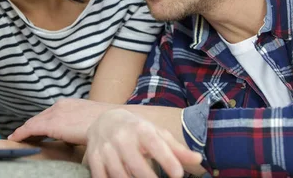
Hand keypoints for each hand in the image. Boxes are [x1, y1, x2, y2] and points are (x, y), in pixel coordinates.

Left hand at [8, 98, 116, 144]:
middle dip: (29, 126)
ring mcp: (55, 114)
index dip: (39, 122)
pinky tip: (15, 139)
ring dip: (24, 131)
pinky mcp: (52, 124)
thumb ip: (81, 124)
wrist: (110, 121)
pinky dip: (22, 133)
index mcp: (69, 103)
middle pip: (40, 117)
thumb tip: (80, 134)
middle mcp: (60, 105)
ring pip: (34, 123)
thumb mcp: (91, 121)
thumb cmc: (106, 124)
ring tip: (15, 138)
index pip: (49, 113)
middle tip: (20, 135)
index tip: (33, 129)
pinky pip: (31, 129)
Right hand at [85, 109, 203, 177]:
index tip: (178, 174)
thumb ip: (176, 149)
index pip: (155, 145)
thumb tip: (198, 159)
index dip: (167, 160)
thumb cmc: (137, 130)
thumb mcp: (157, 134)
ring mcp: (106, 149)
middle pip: (136, 165)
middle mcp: (121, 138)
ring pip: (119, 174)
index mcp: (141, 129)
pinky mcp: (94, 159)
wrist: (104, 120)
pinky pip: (101, 177)